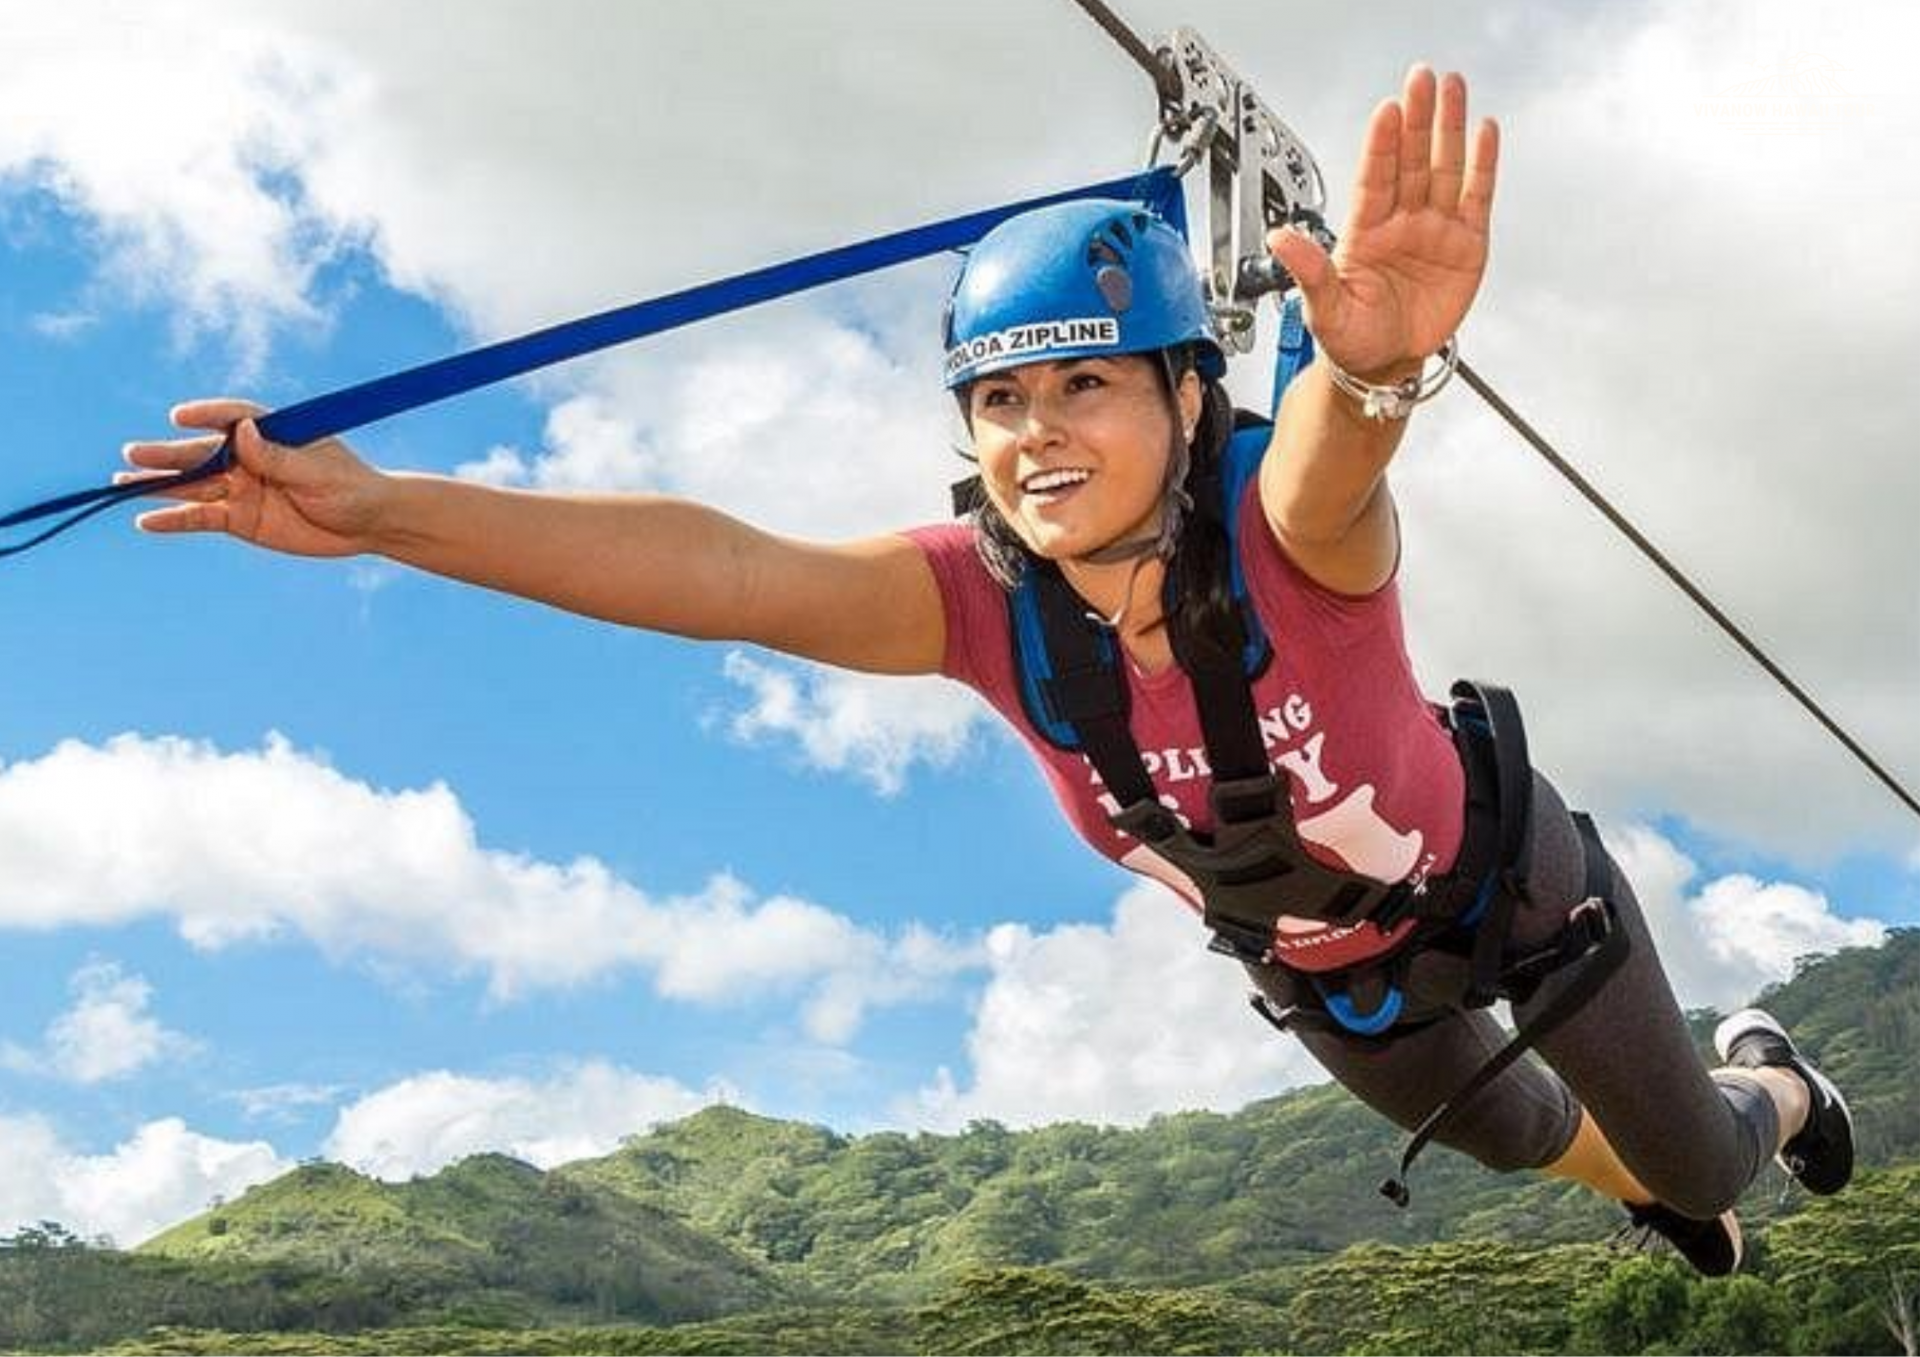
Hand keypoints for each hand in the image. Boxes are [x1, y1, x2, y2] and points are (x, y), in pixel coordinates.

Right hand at [119, 400, 388, 556]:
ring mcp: (241, 487)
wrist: (368, 524)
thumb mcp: (318, 472)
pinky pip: (202, 517)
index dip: (207, 416)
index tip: (180, 417)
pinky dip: (175, 519)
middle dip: (169, 453)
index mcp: (273, 432)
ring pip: (194, 485)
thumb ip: (280, 457)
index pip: (234, 417)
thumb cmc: (351, 488)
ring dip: (160, 484)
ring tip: (123, 482)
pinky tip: (147, 521)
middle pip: (202, 452)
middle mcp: (250, 456)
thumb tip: (244, 433)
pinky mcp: (240, 518)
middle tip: (133, 452)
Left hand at [1266, 64, 1498, 379]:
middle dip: (1418, 119)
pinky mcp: (1466, 245)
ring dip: (1450, 129)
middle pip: (1412, 160)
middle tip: (1422, 79)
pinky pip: (1476, 198)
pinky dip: (1482, 165)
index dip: (1382, 145)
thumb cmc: (1351, 338)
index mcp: (1365, 232)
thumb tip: (1278, 239)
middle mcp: (1401, 222)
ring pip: (1444, 169)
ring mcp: (1434, 230)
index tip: (1387, 111)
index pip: (1375, 178)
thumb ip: (1309, 271)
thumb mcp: (1325, 308)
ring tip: (1453, 89)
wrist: (1384, 365)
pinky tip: (1484, 132)